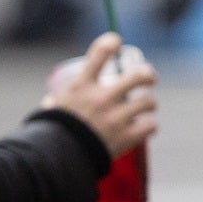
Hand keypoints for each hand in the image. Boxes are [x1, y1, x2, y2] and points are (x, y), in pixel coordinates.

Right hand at [45, 33, 157, 158]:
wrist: (57, 160)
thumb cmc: (52, 133)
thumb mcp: (53, 108)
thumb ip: (58, 100)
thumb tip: (54, 100)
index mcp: (81, 86)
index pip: (100, 52)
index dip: (112, 41)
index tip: (117, 42)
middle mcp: (101, 98)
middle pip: (137, 75)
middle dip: (148, 75)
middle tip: (149, 80)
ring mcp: (115, 118)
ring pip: (148, 102)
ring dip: (149, 104)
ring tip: (146, 109)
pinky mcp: (125, 137)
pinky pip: (150, 126)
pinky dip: (149, 126)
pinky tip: (144, 128)